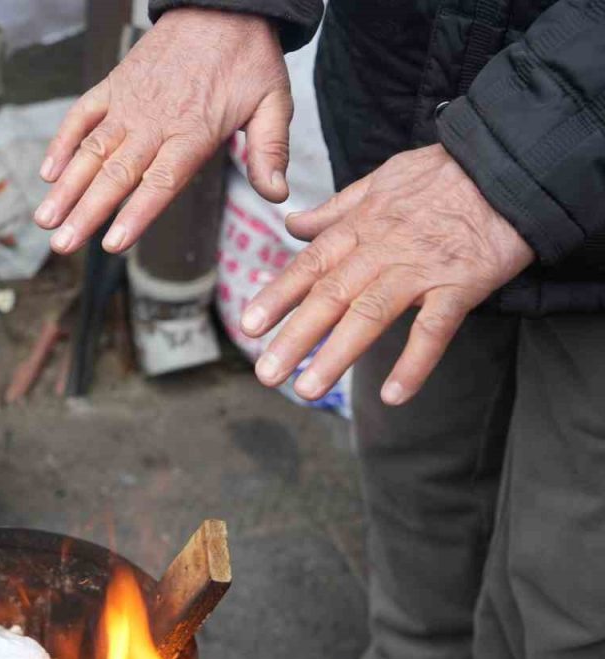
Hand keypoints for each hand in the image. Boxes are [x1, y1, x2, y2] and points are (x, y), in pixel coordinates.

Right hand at [35, 8, 290, 254]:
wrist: (221, 4)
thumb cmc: (247, 57)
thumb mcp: (273, 101)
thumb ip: (270, 150)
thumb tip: (277, 195)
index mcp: (193, 131)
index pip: (160, 182)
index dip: (135, 214)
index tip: (113, 244)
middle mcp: (154, 121)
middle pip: (115, 174)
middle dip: (85, 213)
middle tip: (61, 245)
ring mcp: (128, 103)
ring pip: (91, 150)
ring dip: (65, 188)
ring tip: (44, 220)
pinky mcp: (114, 86)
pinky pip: (81, 115)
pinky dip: (62, 143)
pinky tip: (48, 173)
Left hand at [242, 144, 534, 404]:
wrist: (508, 164)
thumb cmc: (443, 175)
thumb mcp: (378, 181)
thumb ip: (334, 210)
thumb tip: (292, 225)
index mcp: (359, 228)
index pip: (308, 265)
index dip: (277, 296)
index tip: (248, 326)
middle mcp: (382, 251)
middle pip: (330, 297)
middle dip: (295, 337)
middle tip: (266, 374)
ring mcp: (420, 269)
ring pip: (370, 315)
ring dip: (337, 355)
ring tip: (308, 389)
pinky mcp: (460, 285)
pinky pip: (434, 329)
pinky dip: (414, 363)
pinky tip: (393, 395)